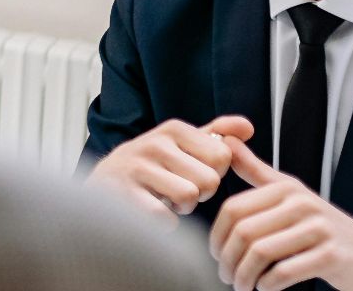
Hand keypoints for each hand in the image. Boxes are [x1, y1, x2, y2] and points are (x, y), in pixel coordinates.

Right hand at [86, 115, 253, 225]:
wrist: (104, 184)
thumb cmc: (151, 165)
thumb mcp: (181, 143)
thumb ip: (216, 134)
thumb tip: (248, 128)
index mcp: (173, 129)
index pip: (223, 156)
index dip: (214, 172)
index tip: (193, 172)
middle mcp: (154, 143)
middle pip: (210, 180)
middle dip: (199, 193)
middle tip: (177, 188)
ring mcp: (137, 169)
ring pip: (189, 198)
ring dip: (182, 208)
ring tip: (164, 198)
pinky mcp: (125, 196)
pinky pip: (166, 219)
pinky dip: (164, 223)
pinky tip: (151, 211)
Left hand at [211, 138, 352, 290]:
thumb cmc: (324, 228)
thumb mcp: (291, 194)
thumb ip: (257, 172)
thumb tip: (226, 141)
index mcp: (286, 188)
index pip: (234, 209)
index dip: (217, 236)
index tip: (215, 254)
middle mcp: (301, 204)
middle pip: (244, 232)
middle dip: (228, 260)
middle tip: (226, 275)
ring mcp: (319, 229)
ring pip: (261, 253)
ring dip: (245, 276)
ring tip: (242, 286)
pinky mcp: (331, 255)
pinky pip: (285, 271)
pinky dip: (268, 284)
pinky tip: (266, 288)